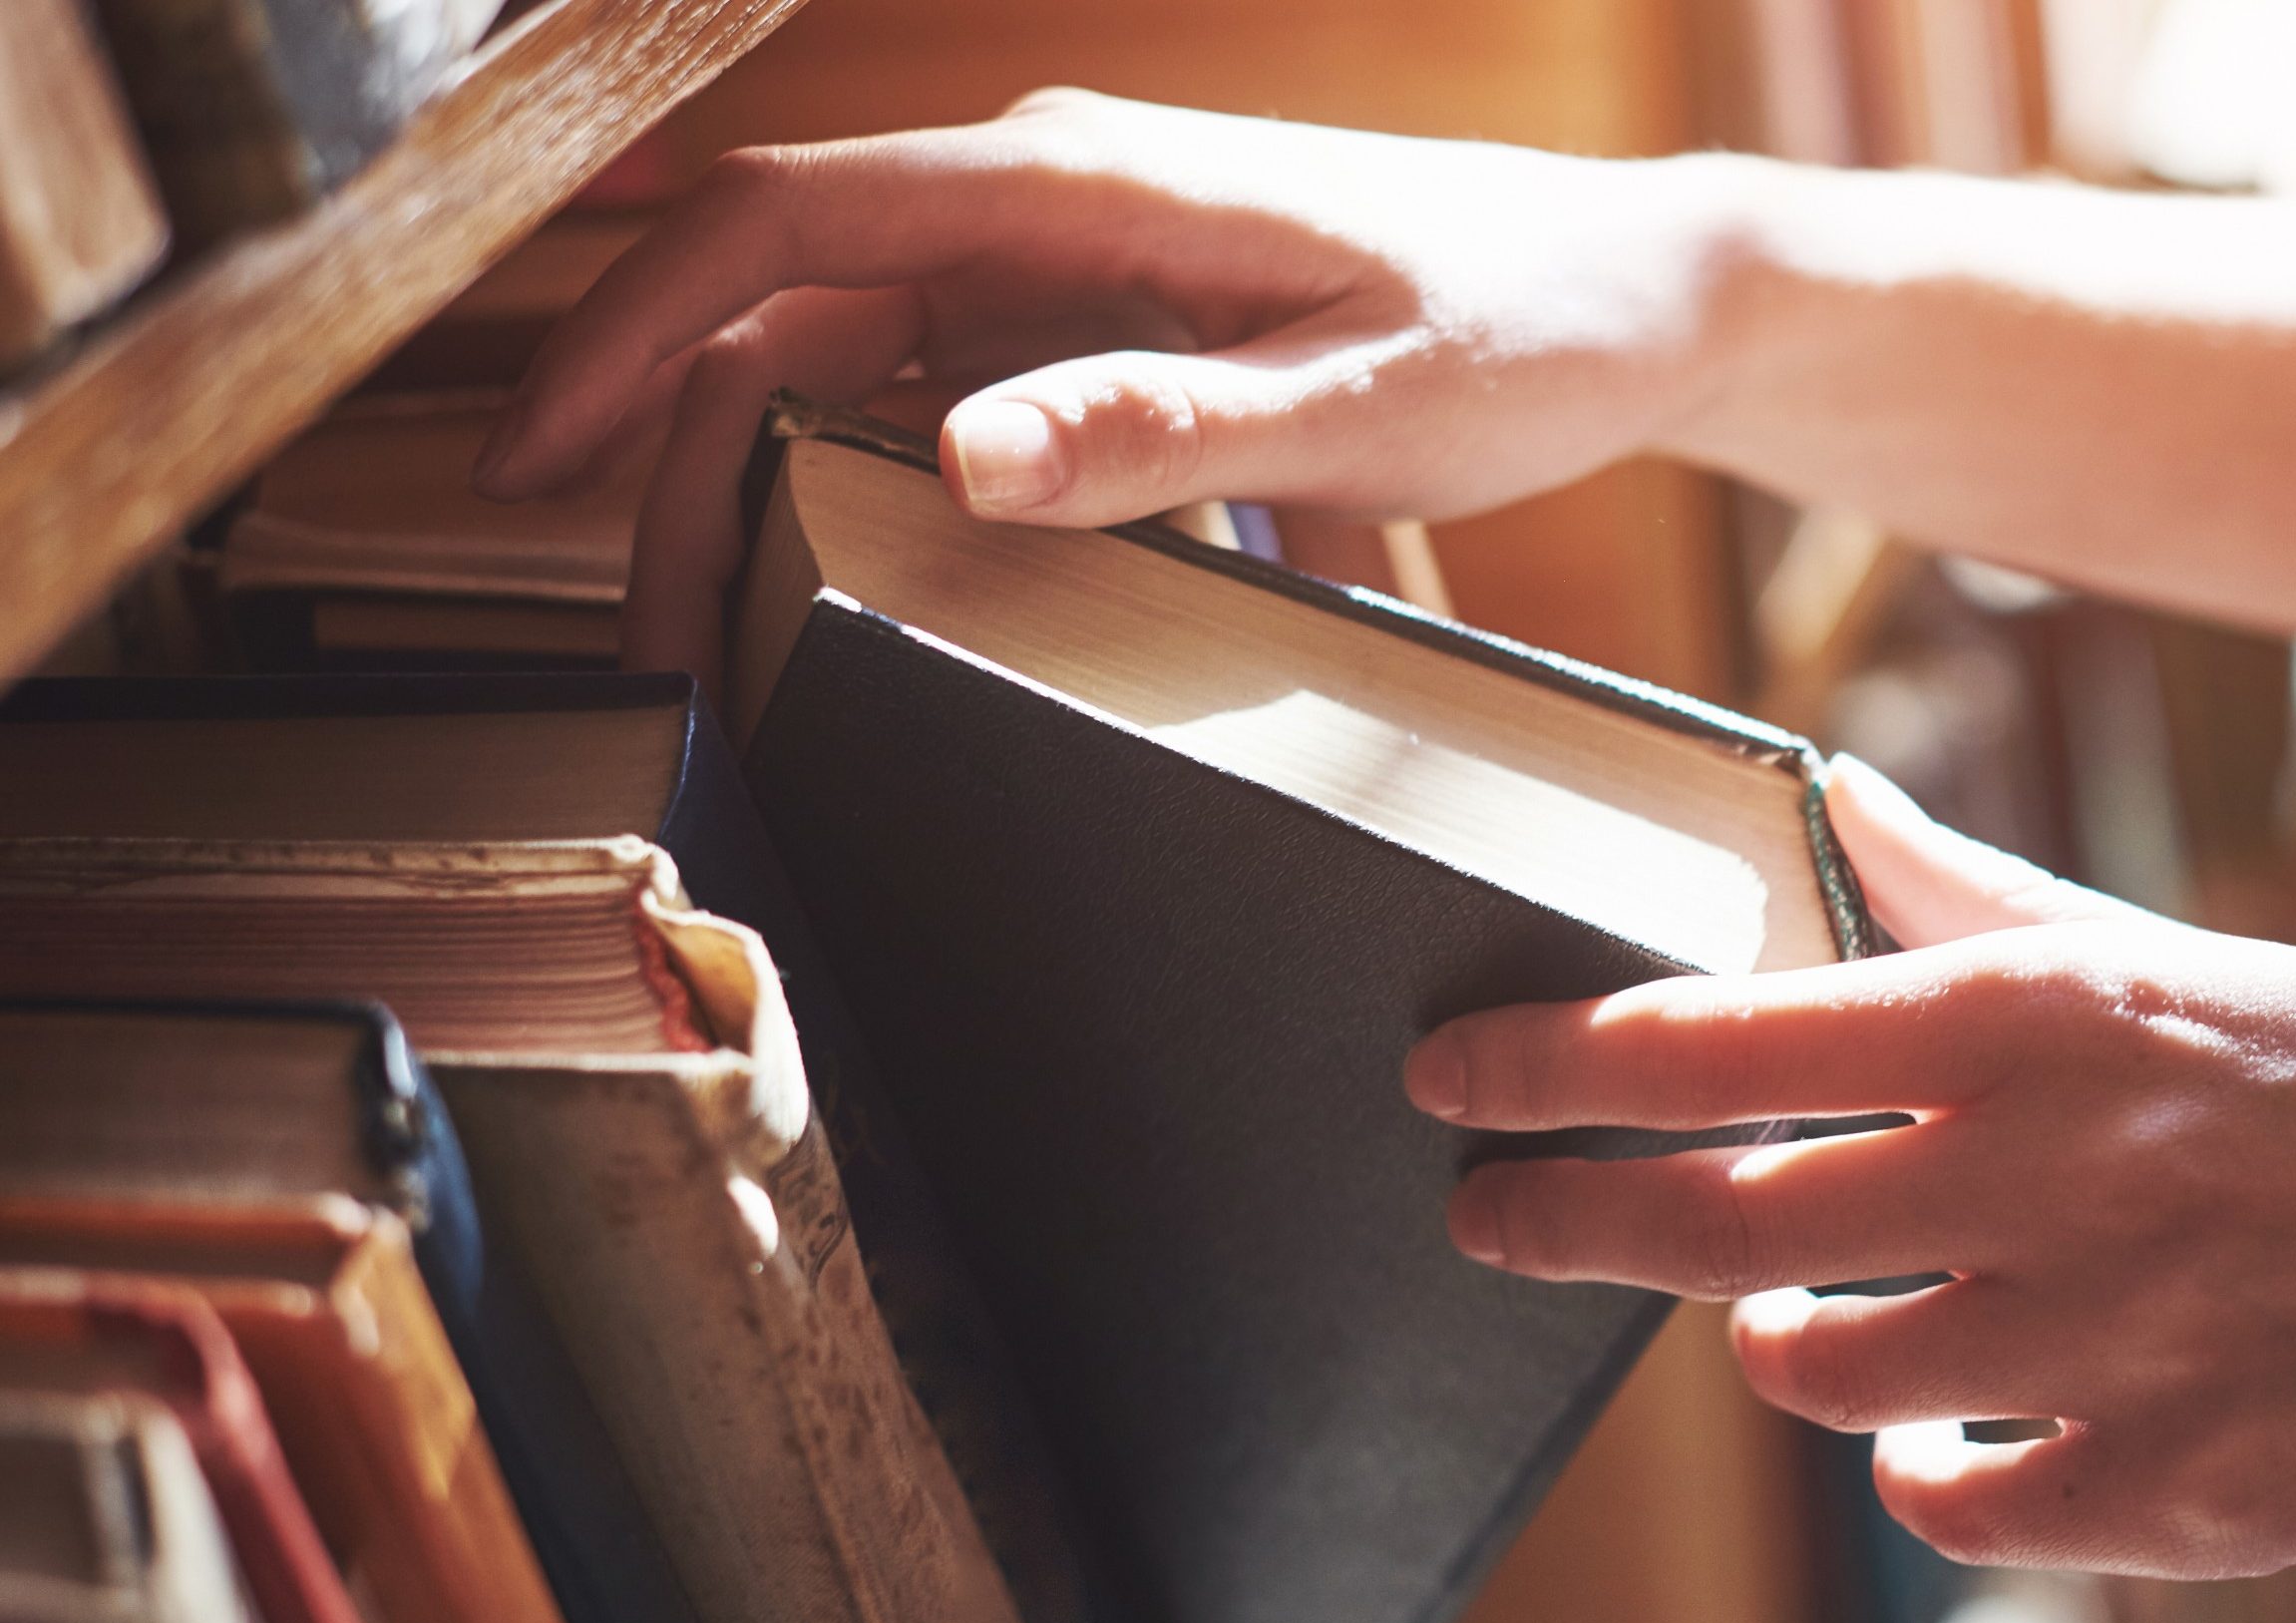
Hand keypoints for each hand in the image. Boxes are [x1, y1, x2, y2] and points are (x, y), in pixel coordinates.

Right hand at [475, 91, 1750, 671]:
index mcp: (1079, 186)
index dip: (637, 333)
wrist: (1639, 298)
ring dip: (763, 492)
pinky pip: (947, 397)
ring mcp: (1074, 264)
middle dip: (679, 462)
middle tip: (645, 640)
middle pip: (789, 313)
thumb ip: (1159, 428)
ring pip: (850, 362)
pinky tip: (849, 597)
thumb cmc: (1522, 332)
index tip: (538, 459)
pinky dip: (875, 489)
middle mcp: (1049, 203)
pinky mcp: (1111, 327)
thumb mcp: (1355, 400)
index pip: (787, 225)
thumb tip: (950, 456)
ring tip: (716, 646)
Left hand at [1407, 763, 2295, 1577]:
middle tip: (1490, 1218)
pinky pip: (1948, 1502)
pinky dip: (1939, 1464)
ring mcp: (2106, 1356)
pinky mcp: (2175, 1507)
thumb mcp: (2210, 962)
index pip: (1705, 1039)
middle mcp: (2049, 1181)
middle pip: (1705, 1225)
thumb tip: (1829, 815)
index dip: (1541, 1068)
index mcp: (2051, 1018)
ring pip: (1814, 1375)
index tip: (1454, 1078)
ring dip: (1788, 1342)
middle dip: (1557, 1222)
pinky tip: (1992, 1420)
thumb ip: (1991, 908)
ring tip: (1823, 1310)